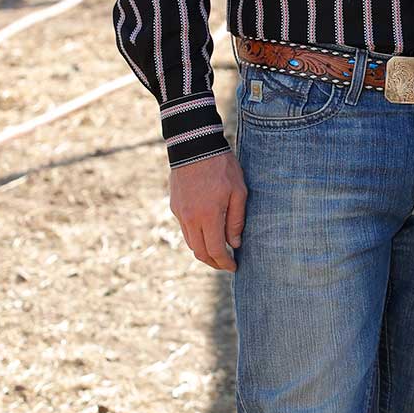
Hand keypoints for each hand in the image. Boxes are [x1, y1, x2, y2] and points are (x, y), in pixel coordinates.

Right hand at [169, 152, 248, 271]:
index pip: (215, 250)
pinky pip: (185, 229)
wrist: (194, 145)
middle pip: (199, 252)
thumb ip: (236, 220)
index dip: (224, 263)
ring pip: (190, 242)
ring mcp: (180, 213)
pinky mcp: (175, 206)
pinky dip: (196, 236)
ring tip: (218, 250)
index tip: (234, 267)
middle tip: (226, 264)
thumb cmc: (221, 166)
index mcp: (208, 216)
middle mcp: (190, 218)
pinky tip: (207, 232)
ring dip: (203, 251)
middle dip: (213, 262)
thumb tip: (234, 244)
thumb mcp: (238, 191)